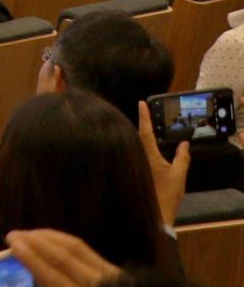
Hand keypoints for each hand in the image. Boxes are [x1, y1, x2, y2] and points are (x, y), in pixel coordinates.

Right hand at [4, 229, 117, 286]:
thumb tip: (32, 274)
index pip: (54, 276)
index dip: (32, 259)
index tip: (13, 244)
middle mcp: (97, 284)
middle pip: (64, 257)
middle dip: (36, 242)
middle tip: (13, 234)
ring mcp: (109, 275)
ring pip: (76, 247)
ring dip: (48, 237)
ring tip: (28, 233)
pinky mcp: (116, 271)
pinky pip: (85, 249)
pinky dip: (64, 240)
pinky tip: (50, 239)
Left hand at [136, 95, 189, 225]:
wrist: (155, 214)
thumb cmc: (166, 194)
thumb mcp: (179, 175)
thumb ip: (182, 158)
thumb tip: (184, 144)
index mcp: (148, 155)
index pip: (145, 130)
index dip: (144, 116)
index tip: (142, 102)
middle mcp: (138, 156)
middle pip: (137, 135)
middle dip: (140, 124)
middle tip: (144, 111)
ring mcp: (133, 163)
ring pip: (133, 144)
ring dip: (138, 135)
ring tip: (144, 127)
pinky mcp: (132, 170)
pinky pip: (134, 153)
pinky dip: (137, 146)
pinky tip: (141, 148)